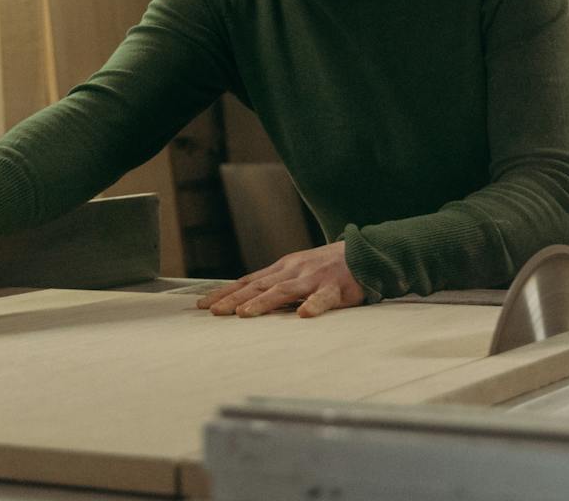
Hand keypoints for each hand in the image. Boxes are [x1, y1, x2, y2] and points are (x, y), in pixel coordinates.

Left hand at [196, 241, 364, 317]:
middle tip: (214, 311)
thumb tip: (247, 301)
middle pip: (259, 286)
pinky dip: (313, 306)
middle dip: (235, 299)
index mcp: (283, 268)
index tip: (204, 305)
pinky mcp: (336, 287)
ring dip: (263, 303)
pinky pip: (323, 298)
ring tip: (245, 314)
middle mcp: (293, 271)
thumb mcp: (298, 271)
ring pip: (284, 291)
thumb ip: (277, 285)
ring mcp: (314, 278)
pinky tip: (303, 315)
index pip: (248, 281)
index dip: (226, 292)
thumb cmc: (327, 268)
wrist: (364, 253)